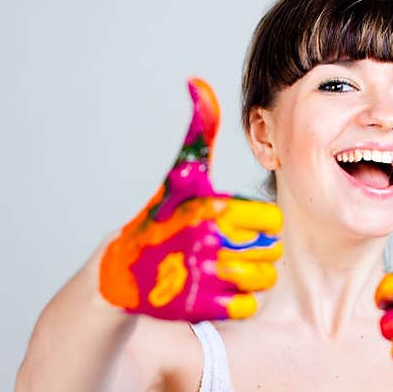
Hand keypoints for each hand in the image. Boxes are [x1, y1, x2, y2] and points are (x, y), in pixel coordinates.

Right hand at [99, 78, 281, 321]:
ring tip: (233, 270)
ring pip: (263, 279)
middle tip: (237, 250)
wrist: (121, 273)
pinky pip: (247, 307)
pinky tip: (221, 291)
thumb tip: (198, 83)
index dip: (261, 223)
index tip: (245, 225)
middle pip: (270, 251)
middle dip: (259, 251)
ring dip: (252, 277)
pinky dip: (240, 301)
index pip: (270, 219)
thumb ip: (200, 132)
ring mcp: (202, 277)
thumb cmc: (161, 216)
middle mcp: (207, 241)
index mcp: (210, 207)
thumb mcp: (181, 173)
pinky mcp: (197, 308)